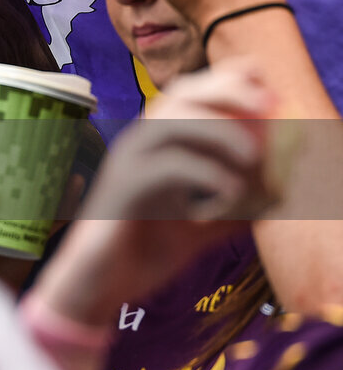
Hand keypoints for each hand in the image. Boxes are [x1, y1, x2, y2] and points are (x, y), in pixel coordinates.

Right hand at [32, 61, 277, 326]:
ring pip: (170, 121)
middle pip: (178, 94)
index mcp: (152, 146)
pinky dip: (206, 173)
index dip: (225, 83)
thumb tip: (273, 199)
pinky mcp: (122, 187)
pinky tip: (230, 193)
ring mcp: (125, 162)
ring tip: (253, 157)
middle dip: (227, 90)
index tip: (267, 91)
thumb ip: (229, 213)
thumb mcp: (196, 231)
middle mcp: (135, 145)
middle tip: (267, 104)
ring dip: (219, 131)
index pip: (187, 95)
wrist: (96, 287)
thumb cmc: (139, 255)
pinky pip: (167, 166)